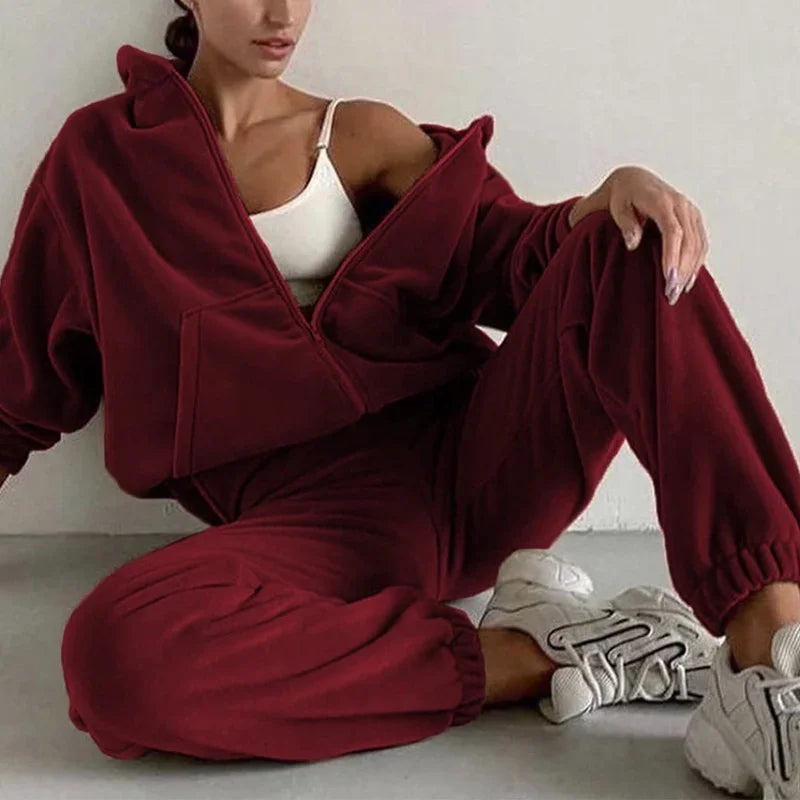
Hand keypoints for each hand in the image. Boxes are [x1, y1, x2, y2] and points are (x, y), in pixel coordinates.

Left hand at [579, 166, 709, 303]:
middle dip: (682, 270)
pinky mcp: (694, 218)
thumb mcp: (617, 207)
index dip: (672, 256)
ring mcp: (690, 211)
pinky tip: (687, 281)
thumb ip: (625, 224)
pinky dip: (697, 263)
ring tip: (677, 294)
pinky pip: (701, 242)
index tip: (669, 278)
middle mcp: (681, 204)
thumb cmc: (622, 197)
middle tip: (671, 294)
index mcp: (662, 201)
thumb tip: (633, 243)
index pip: (673, 231)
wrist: (633, 180)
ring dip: (691, 270)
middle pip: (689, 241)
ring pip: (698, 243)